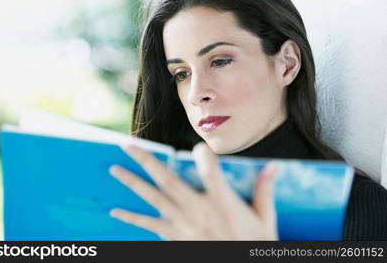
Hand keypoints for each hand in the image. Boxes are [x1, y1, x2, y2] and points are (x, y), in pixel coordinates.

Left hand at [109, 142, 279, 239]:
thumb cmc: (251, 244)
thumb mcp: (265, 219)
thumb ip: (264, 190)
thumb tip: (275, 166)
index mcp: (222, 203)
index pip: (211, 173)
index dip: (203, 158)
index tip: (197, 147)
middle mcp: (198, 211)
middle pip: (168, 180)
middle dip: (146, 160)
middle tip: (127, 145)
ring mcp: (183, 225)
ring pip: (153, 199)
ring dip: (133, 182)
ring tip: (115, 169)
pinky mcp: (175, 238)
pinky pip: (149, 226)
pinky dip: (132, 218)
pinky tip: (116, 211)